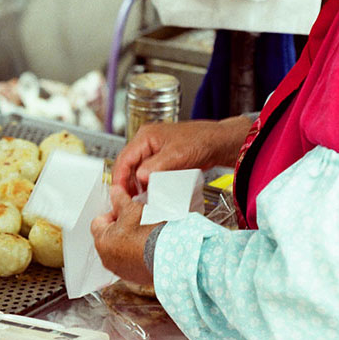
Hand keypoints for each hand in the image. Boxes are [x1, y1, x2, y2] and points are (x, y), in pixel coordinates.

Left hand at [91, 185, 157, 285]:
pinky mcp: (134, 276)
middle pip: (108, 236)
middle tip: (135, 220)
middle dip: (120, 227)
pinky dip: (137, 254)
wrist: (171, 254)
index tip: (123, 210)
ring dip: (128, 241)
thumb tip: (115, 193)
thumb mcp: (132, 209)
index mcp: (102, 241)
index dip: (112, 213)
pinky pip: (130, 261)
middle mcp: (107, 259)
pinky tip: (149, 246)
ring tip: (144, 233)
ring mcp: (120, 270)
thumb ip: (119, 199)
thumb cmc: (149, 233)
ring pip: (119, 250)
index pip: (98, 221)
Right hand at [112, 115, 253, 195]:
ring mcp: (154, 150)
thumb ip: (156, 166)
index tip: (119, 195)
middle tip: (129, 202)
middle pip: (128, 166)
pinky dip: (148, 184)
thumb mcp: (176, 155)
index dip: (119, 179)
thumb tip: (139, 177)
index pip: (124, 159)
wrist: (219, 142)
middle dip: (127, 184)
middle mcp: (146, 142)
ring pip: (137, 171)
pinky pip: (149, 173)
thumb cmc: (200, 142)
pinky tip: (151, 195)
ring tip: (139, 201)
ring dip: (137, 186)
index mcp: (145, 137)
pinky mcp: (162, 159)